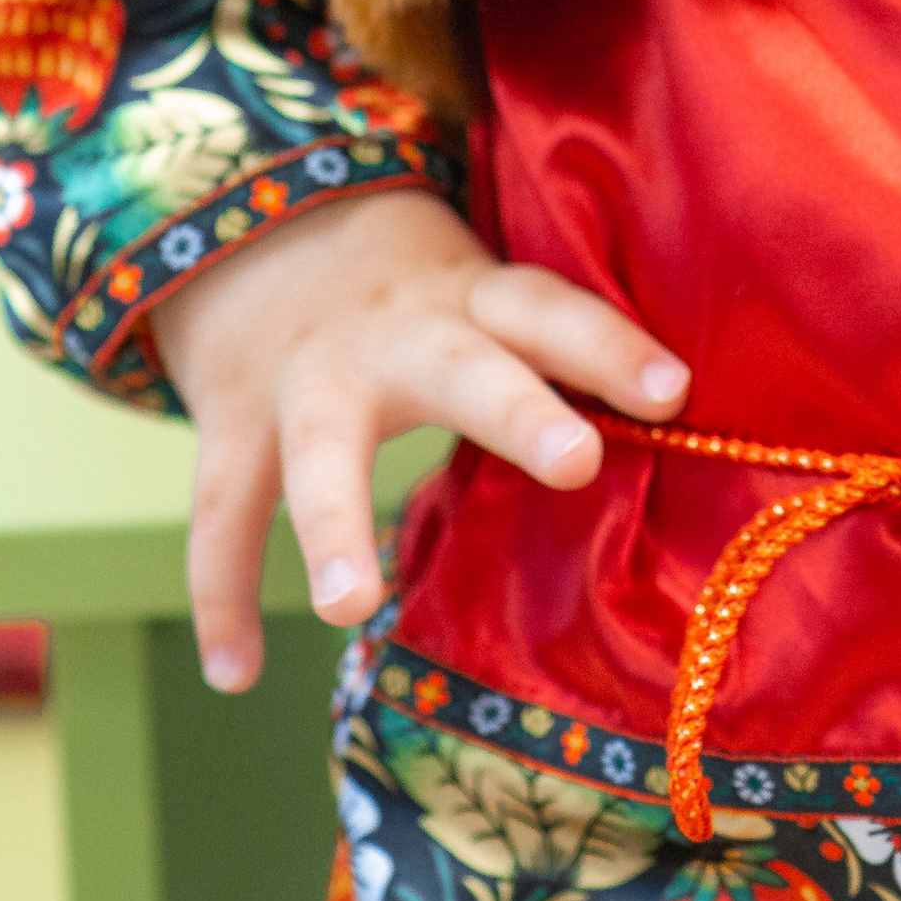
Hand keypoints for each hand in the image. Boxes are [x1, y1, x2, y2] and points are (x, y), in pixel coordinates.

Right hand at [150, 187, 687, 695]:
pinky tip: (236, 676)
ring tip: (353, 609)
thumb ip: (546, 353)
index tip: (675, 391)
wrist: (249, 225)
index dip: (610, 345)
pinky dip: (223, 598)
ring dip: (333, 528)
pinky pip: (224, 515)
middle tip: (578, 461)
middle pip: (461, 366)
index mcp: (469, 298)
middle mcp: (395, 336)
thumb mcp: (478, 292)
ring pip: (319, 452)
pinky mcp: (233, 423)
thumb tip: (677, 431)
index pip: (550, 310)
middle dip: (517, 411)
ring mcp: (307, 380)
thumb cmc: (411, 288)